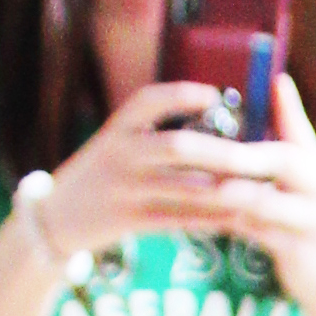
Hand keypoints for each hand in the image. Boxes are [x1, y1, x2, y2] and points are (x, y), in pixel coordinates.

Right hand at [31, 79, 260, 269]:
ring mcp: (124, 190)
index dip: (181, 95)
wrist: (56, 218)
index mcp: (117, 129)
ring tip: (259, 189)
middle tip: (257, 154)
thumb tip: (209, 114)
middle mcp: (120, 154)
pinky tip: (237, 218)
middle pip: (177, 147)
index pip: (148, 101)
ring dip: (224, 190)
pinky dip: (209, 219)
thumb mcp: (115, 143)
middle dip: (220, 152)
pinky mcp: (130, 221)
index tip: (214, 93)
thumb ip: (151, 132)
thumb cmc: (100, 175)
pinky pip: (178, 220)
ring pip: (183, 188)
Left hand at [182, 73, 315, 315]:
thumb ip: (288, 137)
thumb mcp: (302, 179)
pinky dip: (232, 224)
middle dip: (238, 153)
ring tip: (200, 182)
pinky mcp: (303, 250)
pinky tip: (205, 218)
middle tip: (194, 144)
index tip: (270, 81)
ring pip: (268, 199)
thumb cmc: (306, 224)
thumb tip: (278, 82)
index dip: (285, 108)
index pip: (299, 131)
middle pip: (283, 160)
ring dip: (232, 190)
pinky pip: (261, 233)